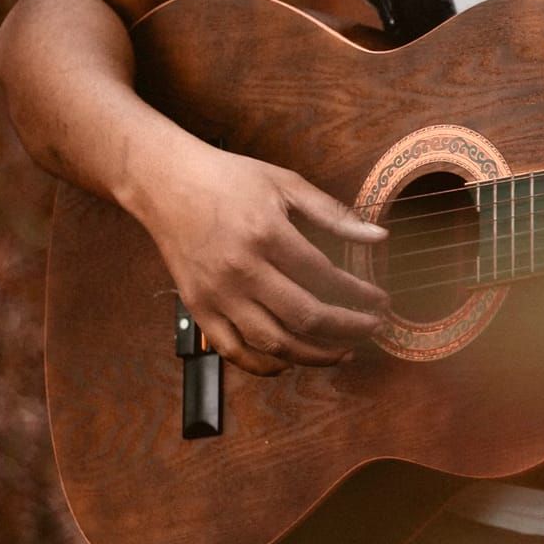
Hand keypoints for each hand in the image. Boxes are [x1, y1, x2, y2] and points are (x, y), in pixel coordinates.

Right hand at [138, 139, 388, 375]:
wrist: (162, 181)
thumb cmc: (228, 178)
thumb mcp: (285, 183)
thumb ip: (333, 213)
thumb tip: (380, 236)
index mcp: (267, 235)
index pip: (326, 277)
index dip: (359, 294)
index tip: (381, 301)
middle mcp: (242, 270)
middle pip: (305, 317)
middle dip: (348, 330)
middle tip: (372, 329)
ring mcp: (217, 294)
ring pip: (273, 343)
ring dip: (314, 356)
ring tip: (343, 352)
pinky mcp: (198, 308)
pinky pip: (234, 351)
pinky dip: (264, 365)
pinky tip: (289, 362)